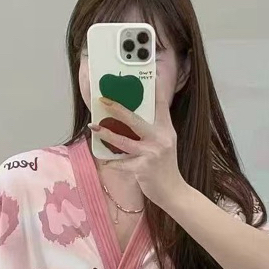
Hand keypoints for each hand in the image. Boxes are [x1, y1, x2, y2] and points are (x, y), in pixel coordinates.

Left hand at [90, 83, 186, 206]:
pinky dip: (113, 163)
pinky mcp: (143, 168)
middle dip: (117, 108)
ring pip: (124, 141)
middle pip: (135, 120)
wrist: (174, 192)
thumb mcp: (164, 145)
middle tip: (103, 100)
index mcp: (166, 130)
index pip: (160, 105)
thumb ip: (152, 131)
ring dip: (106, 134)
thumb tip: (131, 120)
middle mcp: (161, 138)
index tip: (146, 76)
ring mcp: (152, 153)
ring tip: (94, 127)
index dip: (154, 89)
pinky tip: (107, 162)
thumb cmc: (165, 168)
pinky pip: (122, 163)